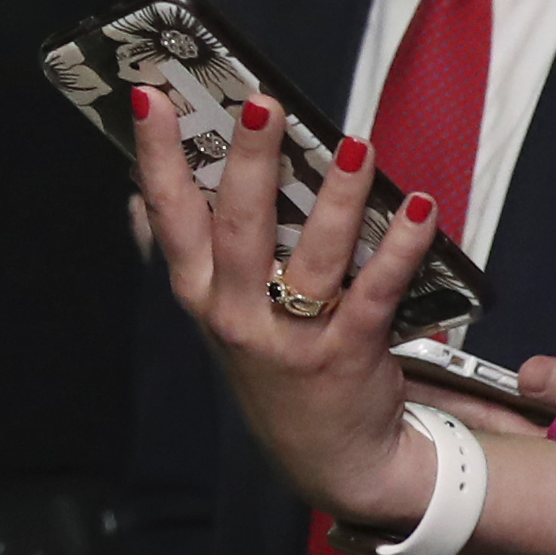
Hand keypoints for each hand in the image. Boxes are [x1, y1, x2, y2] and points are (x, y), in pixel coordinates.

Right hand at [122, 88, 446, 532]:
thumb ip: (187, 260)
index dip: (157, 155)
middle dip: (251, 162)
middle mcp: (236, 316)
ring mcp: (291, 338)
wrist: (329, 459)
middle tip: (262, 104)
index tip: (149, 94)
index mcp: (201, 296)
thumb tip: (138, 200)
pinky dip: (400, 247)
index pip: (170, 215)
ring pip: (314, 256)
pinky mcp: (348, 355)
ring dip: (337, 197)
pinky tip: (418, 206)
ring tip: (355, 144)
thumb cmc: (275, 370)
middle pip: (239, 228)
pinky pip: (376, 291)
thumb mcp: (216, 318)